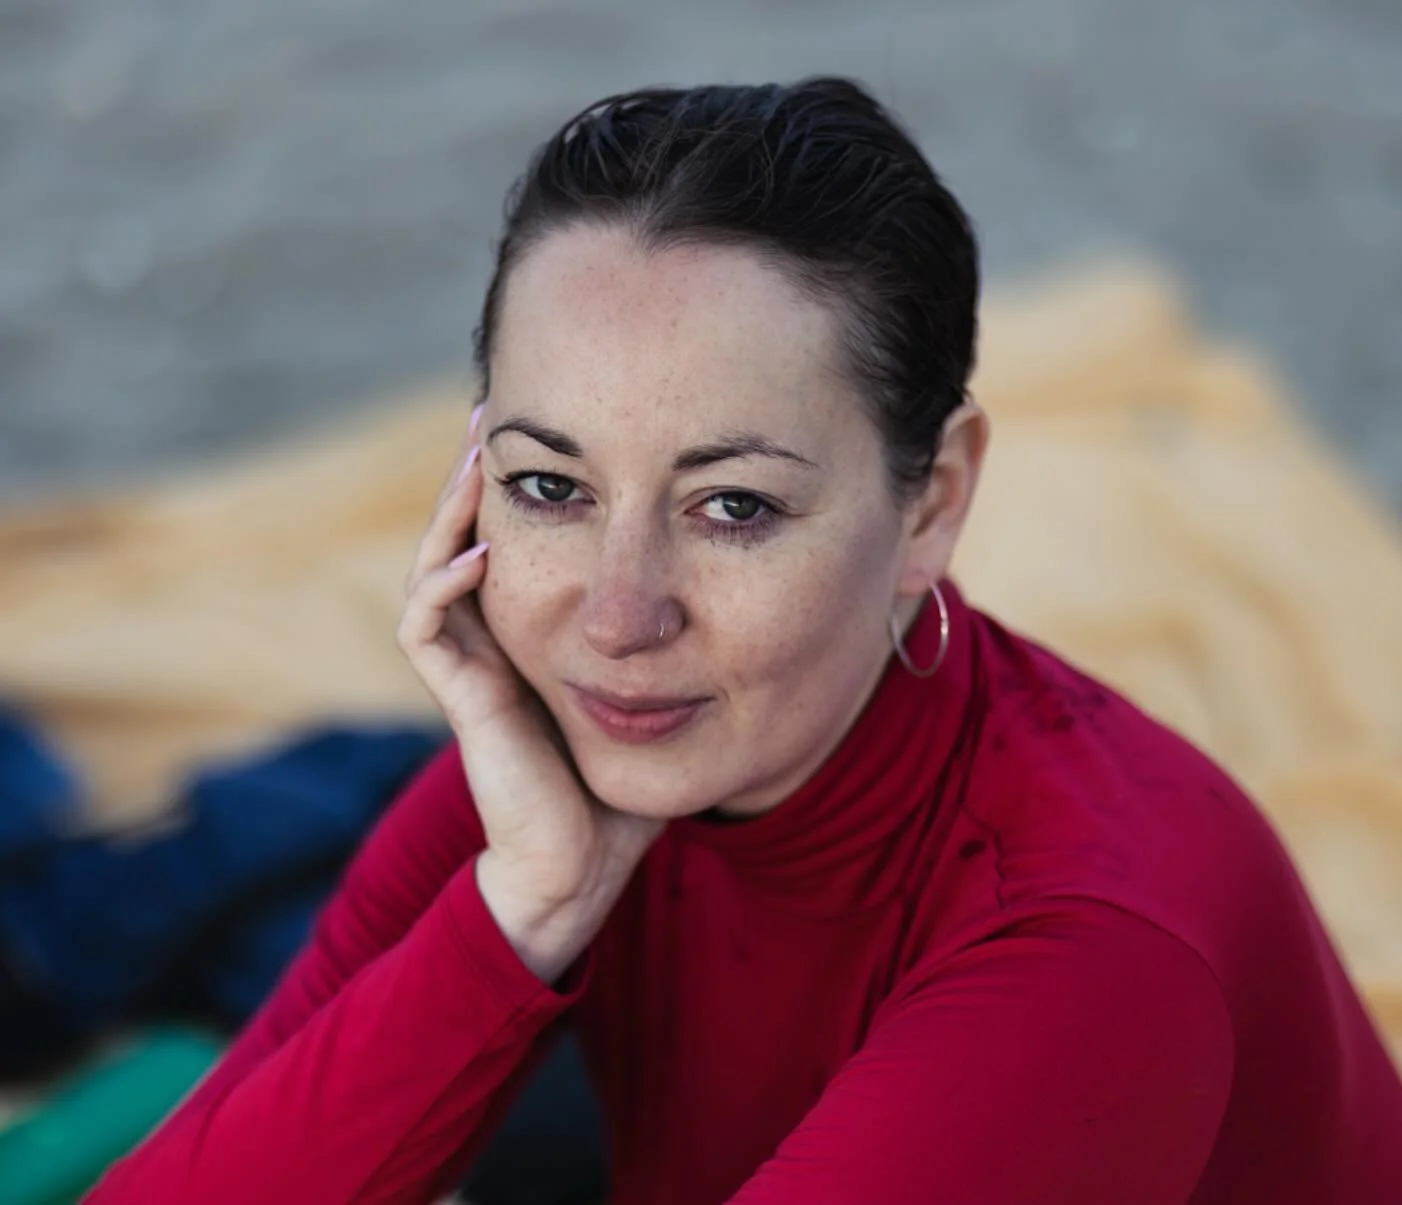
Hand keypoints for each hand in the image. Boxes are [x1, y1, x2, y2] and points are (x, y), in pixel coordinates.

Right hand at [396, 406, 662, 979]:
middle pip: (468, 534)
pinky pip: (428, 626)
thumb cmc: (623, 784)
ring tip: (480, 454)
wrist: (583, 864)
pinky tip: (482, 548)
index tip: (556, 429)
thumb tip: (745, 582)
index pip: (517, 539)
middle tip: (496, 410)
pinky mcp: (461, 698)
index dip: (527, 485)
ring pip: (438, 564)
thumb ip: (681, 644)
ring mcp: (472, 667)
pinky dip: (447, 583)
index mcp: (536, 632)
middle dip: (480, 474)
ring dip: (453, 509)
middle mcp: (497, 639)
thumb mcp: (660, 691)